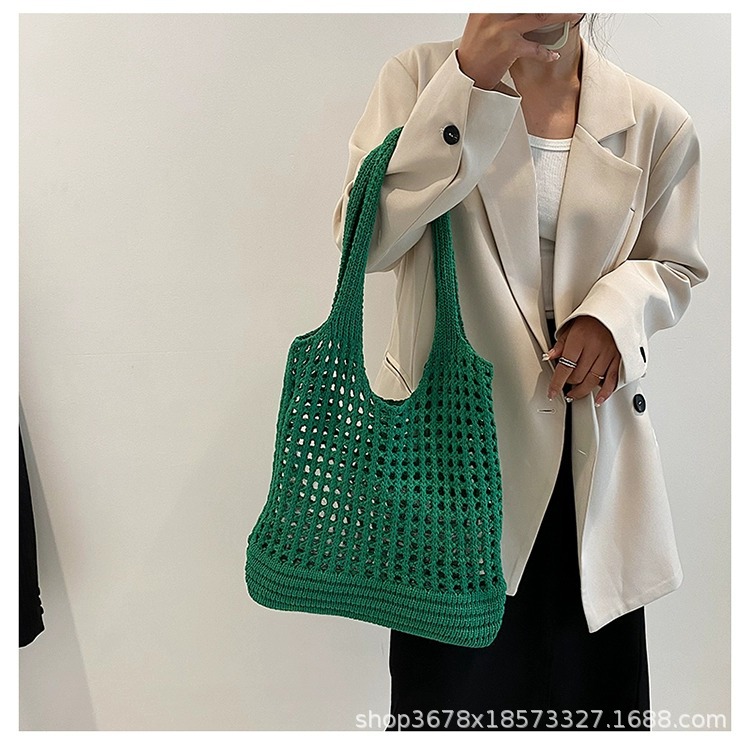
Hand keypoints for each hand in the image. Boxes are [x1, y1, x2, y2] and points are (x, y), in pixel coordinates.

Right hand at [457, 13, 583, 89]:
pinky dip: (546, 53)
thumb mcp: (482, 20)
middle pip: (535, 3)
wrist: (466, 76)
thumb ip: (499, 11)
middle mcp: (495, 13)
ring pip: (541, 16)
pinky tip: (553, 54)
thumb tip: (521, 9)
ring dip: (562, 14)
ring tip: (575, 13)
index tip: (552, 0)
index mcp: (488, 5)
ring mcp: (503, 30)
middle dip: (555, 4)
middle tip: (570, 3)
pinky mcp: (509, 48)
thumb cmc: (476, 49)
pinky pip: (535, 48)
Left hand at [544, 316, 619, 405]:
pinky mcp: (620, 358)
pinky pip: (613, 379)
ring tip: (575, 394)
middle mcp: (595, 348)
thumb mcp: (570, 326)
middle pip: (578, 376)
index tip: (552, 392)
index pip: (565, 367)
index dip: (557, 383)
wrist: (615, 307)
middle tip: (565, 385)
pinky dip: (606, 392)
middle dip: (569, 384)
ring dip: (583, 391)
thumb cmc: (592, 317)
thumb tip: (550, 357)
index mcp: (579, 339)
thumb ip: (561, 344)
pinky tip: (599, 398)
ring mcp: (609, 354)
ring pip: (593, 381)